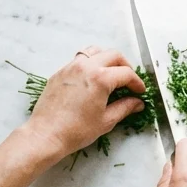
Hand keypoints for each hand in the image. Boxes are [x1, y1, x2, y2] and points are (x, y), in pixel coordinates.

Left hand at [20, 47, 145, 158]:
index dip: (137, 82)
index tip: (140, 91)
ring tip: (111, 74)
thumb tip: (137, 103)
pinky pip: (79, 59)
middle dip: (125, 66)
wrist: (46, 134)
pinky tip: (91, 79)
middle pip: (113, 55)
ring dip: (107, 59)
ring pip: (95, 51)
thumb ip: (125, 107)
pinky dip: (90, 63)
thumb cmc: (77, 130)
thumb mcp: (106, 120)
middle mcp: (86, 66)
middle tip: (129, 81)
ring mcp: (71, 66)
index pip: (126, 73)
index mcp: (100, 78)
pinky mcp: (60, 72)